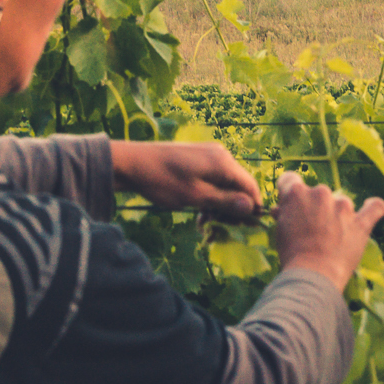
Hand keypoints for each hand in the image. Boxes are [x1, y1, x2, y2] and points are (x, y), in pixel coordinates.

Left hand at [110, 141, 262, 220]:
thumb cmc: (163, 181)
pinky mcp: (197, 158)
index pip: (250, 185)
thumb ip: (224, 202)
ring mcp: (208, 155)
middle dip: (232, 208)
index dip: (252, 207)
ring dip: (219, 204)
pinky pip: (212, 178)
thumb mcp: (195, 196)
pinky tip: (198, 210)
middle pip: (238, 185)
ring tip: (204, 223)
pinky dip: (209, 194)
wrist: (131, 163)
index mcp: (223, 162)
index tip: (247, 227)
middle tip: (219, 228)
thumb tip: (251, 207)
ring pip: (224, 183)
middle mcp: (221, 155)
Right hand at [272, 171, 383, 292]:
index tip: (289, 206)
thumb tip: (281, 210)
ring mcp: (343, 206)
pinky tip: (371, 207)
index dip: (288, 193)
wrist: (312, 275)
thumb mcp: (280, 231)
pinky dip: (373, 207)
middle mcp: (320, 193)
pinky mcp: (360, 222)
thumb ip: (284, 214)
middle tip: (309, 231)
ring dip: (336, 215)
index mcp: (297, 192)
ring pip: (340, 203)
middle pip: (317, 193)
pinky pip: (374, 208)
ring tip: (331, 239)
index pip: (290, 180)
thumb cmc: (292, 255)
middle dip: (313, 208)